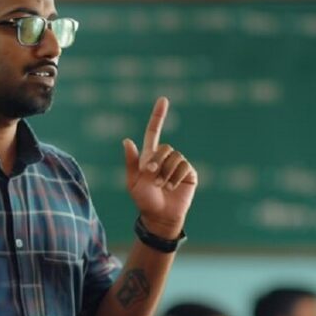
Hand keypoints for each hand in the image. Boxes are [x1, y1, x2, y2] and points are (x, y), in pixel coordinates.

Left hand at [123, 97, 197, 238]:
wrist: (160, 216)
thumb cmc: (144, 200)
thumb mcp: (133, 182)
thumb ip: (131, 162)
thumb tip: (126, 140)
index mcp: (150, 156)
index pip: (154, 131)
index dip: (158, 116)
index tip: (163, 100)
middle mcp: (165, 158)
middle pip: (164, 147)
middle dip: (157, 162)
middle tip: (152, 178)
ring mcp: (178, 164)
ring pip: (175, 157)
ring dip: (166, 173)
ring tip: (162, 187)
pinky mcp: (189, 173)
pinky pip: (184, 166)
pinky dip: (176, 177)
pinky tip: (172, 187)